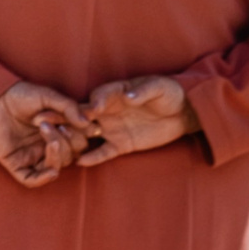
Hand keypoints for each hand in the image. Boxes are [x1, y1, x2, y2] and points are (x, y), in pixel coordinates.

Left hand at [0, 82, 90, 187]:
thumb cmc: (20, 95)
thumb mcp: (48, 97)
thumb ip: (69, 108)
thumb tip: (88, 123)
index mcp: (59, 132)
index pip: (81, 143)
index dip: (82, 135)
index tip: (75, 121)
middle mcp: (47, 146)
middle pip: (71, 156)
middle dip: (68, 140)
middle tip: (54, 123)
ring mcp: (32, 155)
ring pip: (55, 167)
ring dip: (57, 152)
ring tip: (45, 128)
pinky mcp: (15, 163)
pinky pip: (31, 180)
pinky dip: (43, 179)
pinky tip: (51, 170)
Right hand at [78, 76, 200, 166]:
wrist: (183, 113)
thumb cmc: (170, 94)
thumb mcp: (159, 87)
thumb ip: (143, 91)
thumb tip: (128, 97)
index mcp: (115, 92)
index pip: (99, 95)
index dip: (95, 101)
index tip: (94, 109)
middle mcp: (107, 110)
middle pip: (84, 115)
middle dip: (73, 120)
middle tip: (65, 127)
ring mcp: (112, 128)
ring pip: (87, 134)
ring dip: (76, 139)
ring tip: (66, 146)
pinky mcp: (120, 144)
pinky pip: (103, 152)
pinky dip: (92, 157)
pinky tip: (81, 162)